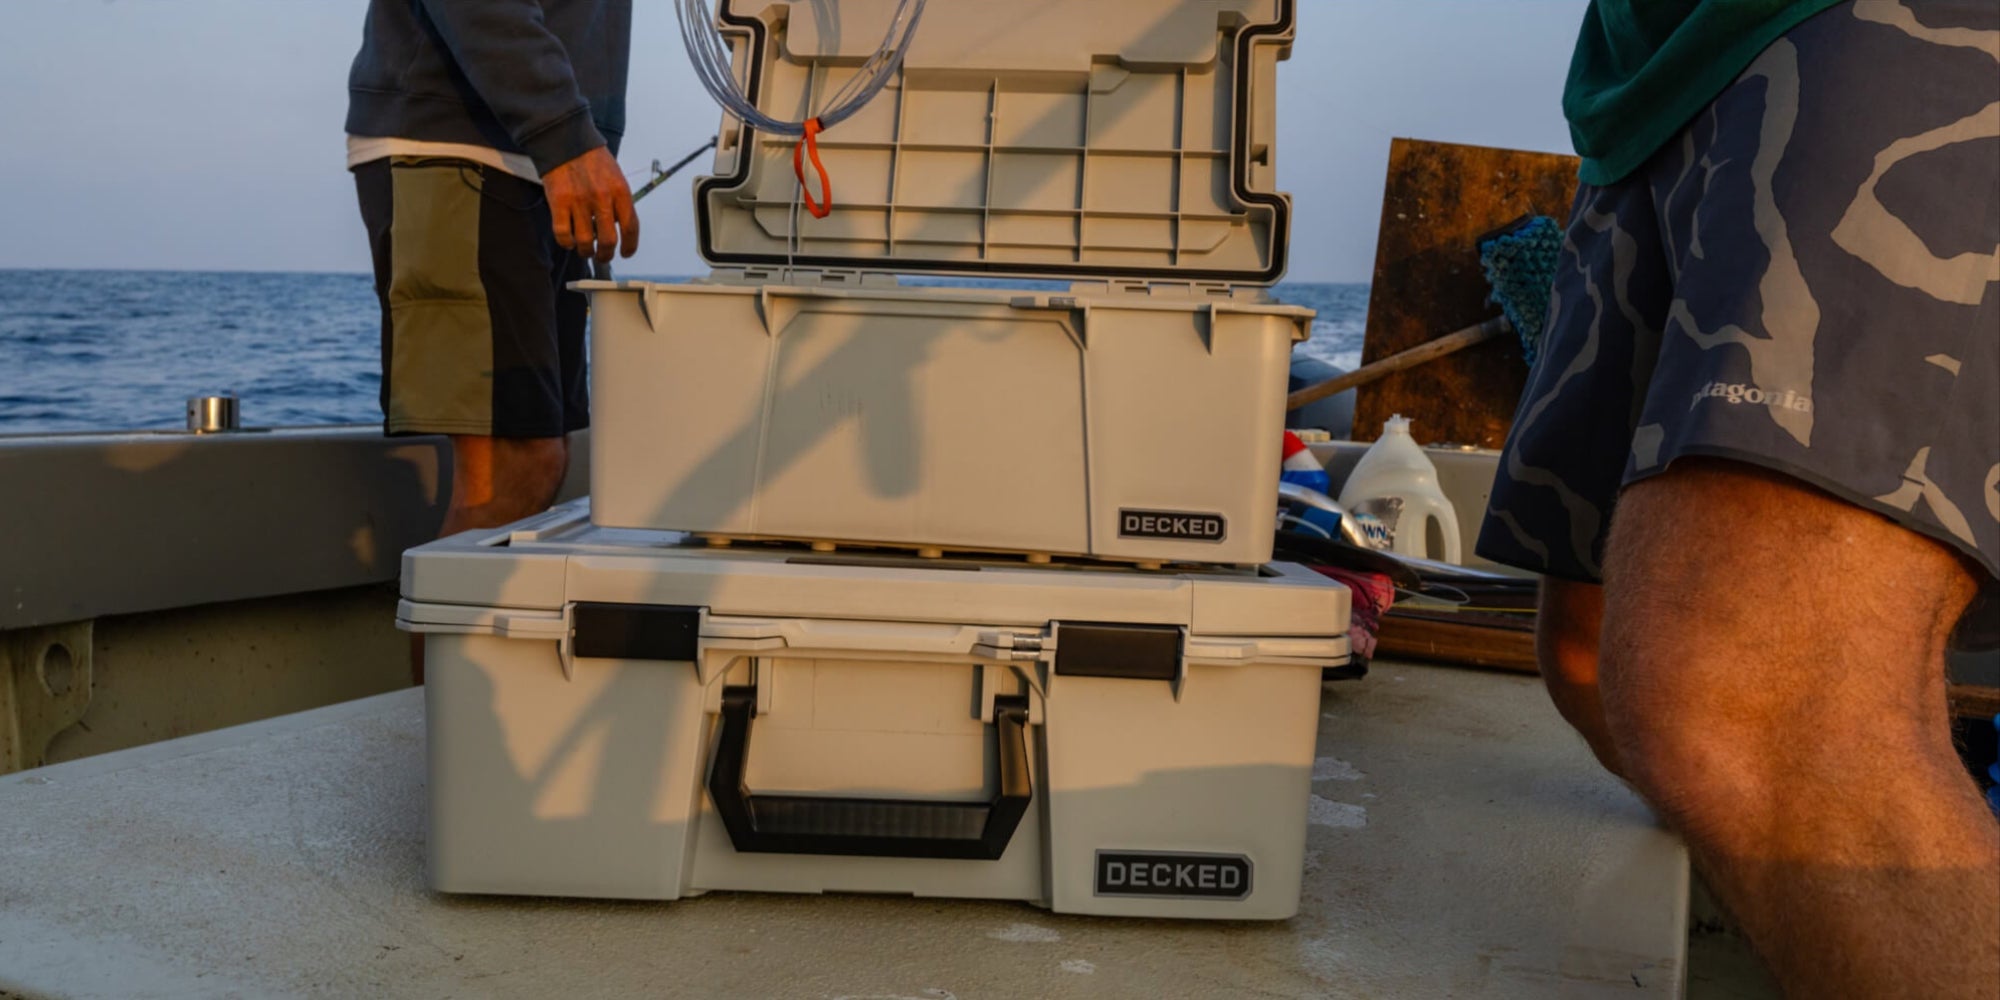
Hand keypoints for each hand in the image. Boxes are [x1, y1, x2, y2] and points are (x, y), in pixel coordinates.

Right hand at [542, 146, 638, 263]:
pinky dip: (567, 243)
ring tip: (585, 250)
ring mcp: (579, 201)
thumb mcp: (615, 177)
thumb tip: (621, 228)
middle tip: (603, 256)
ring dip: (586, 251)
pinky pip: (563, 234)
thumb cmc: (591, 159)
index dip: (630, 246)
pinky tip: (569, 241)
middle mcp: (602, 198)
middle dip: (606, 255)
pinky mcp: (559, 202)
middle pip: (609, 240)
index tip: (625, 253)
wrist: (566, 140)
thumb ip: (619, 201)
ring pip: (585, 242)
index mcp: (620, 191)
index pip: (631, 228)